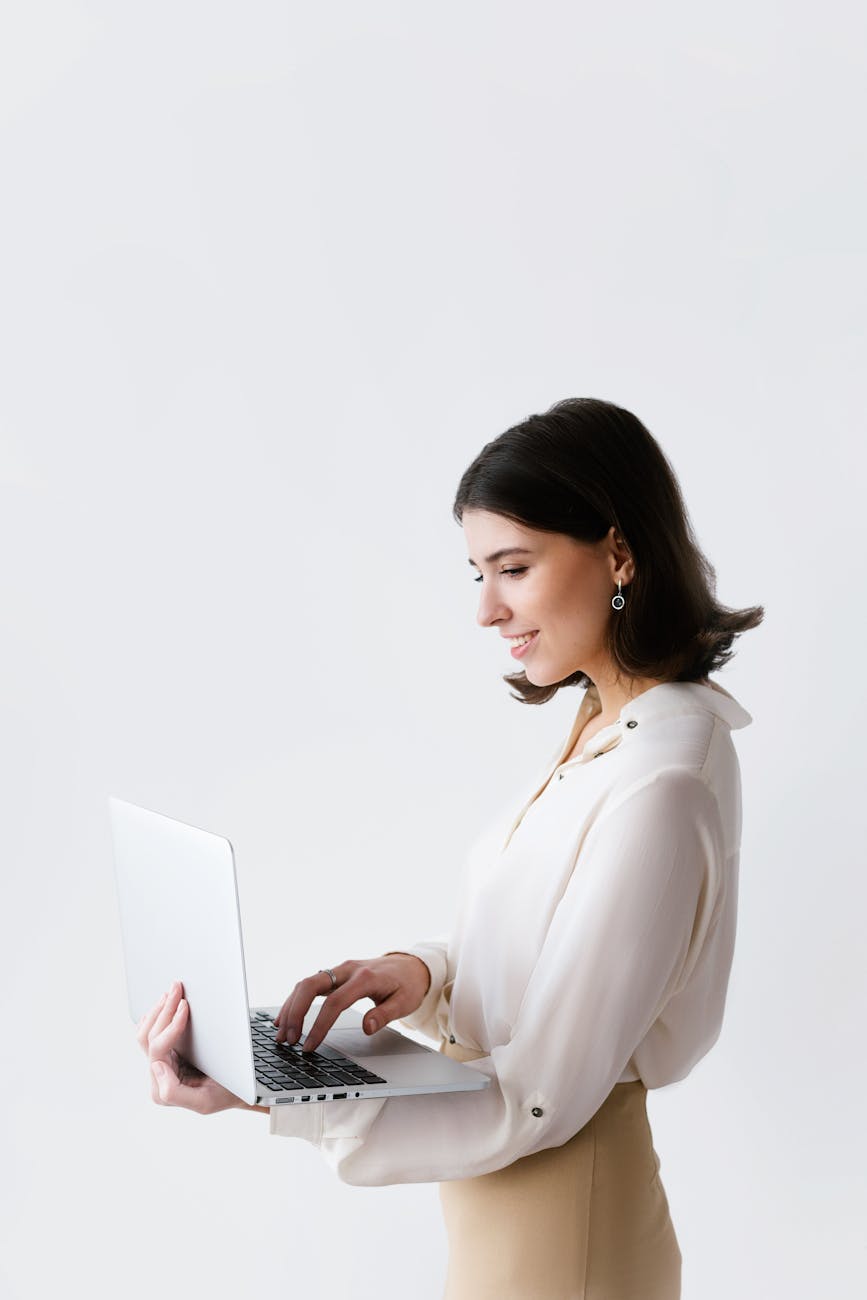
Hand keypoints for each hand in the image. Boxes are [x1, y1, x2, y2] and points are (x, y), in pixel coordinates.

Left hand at [136, 980, 247, 1114]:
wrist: (236, 1091)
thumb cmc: (224, 1094)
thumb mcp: (204, 1102)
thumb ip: (173, 1091)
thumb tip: (156, 1066)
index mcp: (163, 1088)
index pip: (158, 1050)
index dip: (170, 1025)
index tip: (186, 1006)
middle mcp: (158, 1075)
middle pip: (149, 1036)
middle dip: (164, 1009)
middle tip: (177, 988)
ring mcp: (160, 1063)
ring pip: (146, 1032)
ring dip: (158, 1009)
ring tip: (172, 991)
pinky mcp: (166, 1053)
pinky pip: (151, 1032)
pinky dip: (156, 1015)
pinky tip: (166, 1003)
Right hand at [273, 953, 431, 1053]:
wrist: (410, 965)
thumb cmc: (407, 985)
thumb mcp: (405, 1003)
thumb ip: (385, 1015)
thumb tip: (367, 1028)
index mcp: (365, 978)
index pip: (334, 1002)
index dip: (319, 1025)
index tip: (308, 1046)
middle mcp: (348, 970)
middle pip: (311, 985)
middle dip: (295, 1012)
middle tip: (288, 1039)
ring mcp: (339, 970)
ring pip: (306, 983)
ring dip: (291, 1007)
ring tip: (282, 1033)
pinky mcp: (335, 974)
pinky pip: (309, 985)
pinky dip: (295, 1000)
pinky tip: (285, 1016)